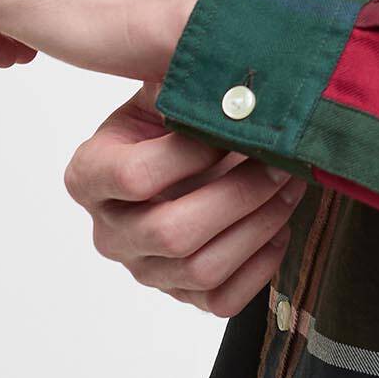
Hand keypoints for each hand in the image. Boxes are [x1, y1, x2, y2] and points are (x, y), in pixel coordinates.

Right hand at [65, 81, 308, 316]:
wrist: (181, 151)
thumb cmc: (172, 113)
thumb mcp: (164, 83)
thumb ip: (181, 76)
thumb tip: (231, 79)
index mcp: (89, 174)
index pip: (135, 176)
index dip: (190, 153)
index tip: (230, 128)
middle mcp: (109, 231)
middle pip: (172, 232)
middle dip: (238, 194)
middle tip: (278, 162)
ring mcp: (143, 268)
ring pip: (201, 269)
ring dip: (259, 225)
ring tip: (289, 187)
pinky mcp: (180, 294)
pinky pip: (221, 301)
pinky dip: (259, 267)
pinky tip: (278, 228)